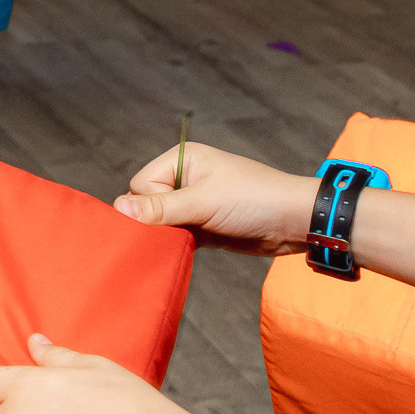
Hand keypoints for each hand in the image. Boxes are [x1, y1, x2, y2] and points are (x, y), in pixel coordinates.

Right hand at [112, 141, 318, 256]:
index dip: (149, 206)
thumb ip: (160, 208)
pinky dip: (176, 245)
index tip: (170, 218)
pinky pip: (176, 236)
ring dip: (167, 236)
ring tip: (184, 243)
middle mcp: (184, 179)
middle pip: (146, 205)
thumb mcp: (204, 202)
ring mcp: (193, 204)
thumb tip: (118, 209)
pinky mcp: (202, 226)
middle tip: (176, 233)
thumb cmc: (254, 200)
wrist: (296, 222)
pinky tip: (183, 252)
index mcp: (182, 161)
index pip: (140, 185)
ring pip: (160, 223)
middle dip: (156, 223)